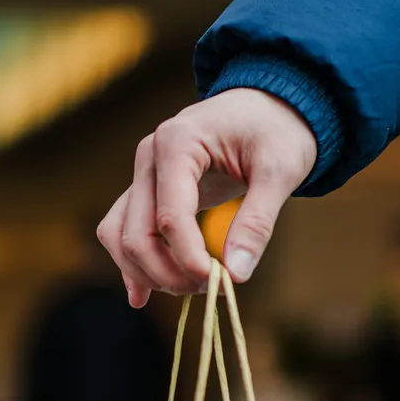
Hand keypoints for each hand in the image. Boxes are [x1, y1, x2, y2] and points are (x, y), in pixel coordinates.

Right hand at [97, 88, 316, 306]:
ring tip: (189, 288)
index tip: (218, 282)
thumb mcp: (280, 171)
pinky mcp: (145, 191)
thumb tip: (237, 273)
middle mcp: (148, 157)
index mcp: (177, 143)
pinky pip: (122, 230)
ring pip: (119, 235)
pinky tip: (142, 295)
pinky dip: (131, 264)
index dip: (188, 257)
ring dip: (146, 272)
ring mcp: (141, 174)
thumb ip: (257, 221)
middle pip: (136, 232)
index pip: (169, 216)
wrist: (268, 105)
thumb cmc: (276, 130)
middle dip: (167, 272)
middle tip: (210, 288)